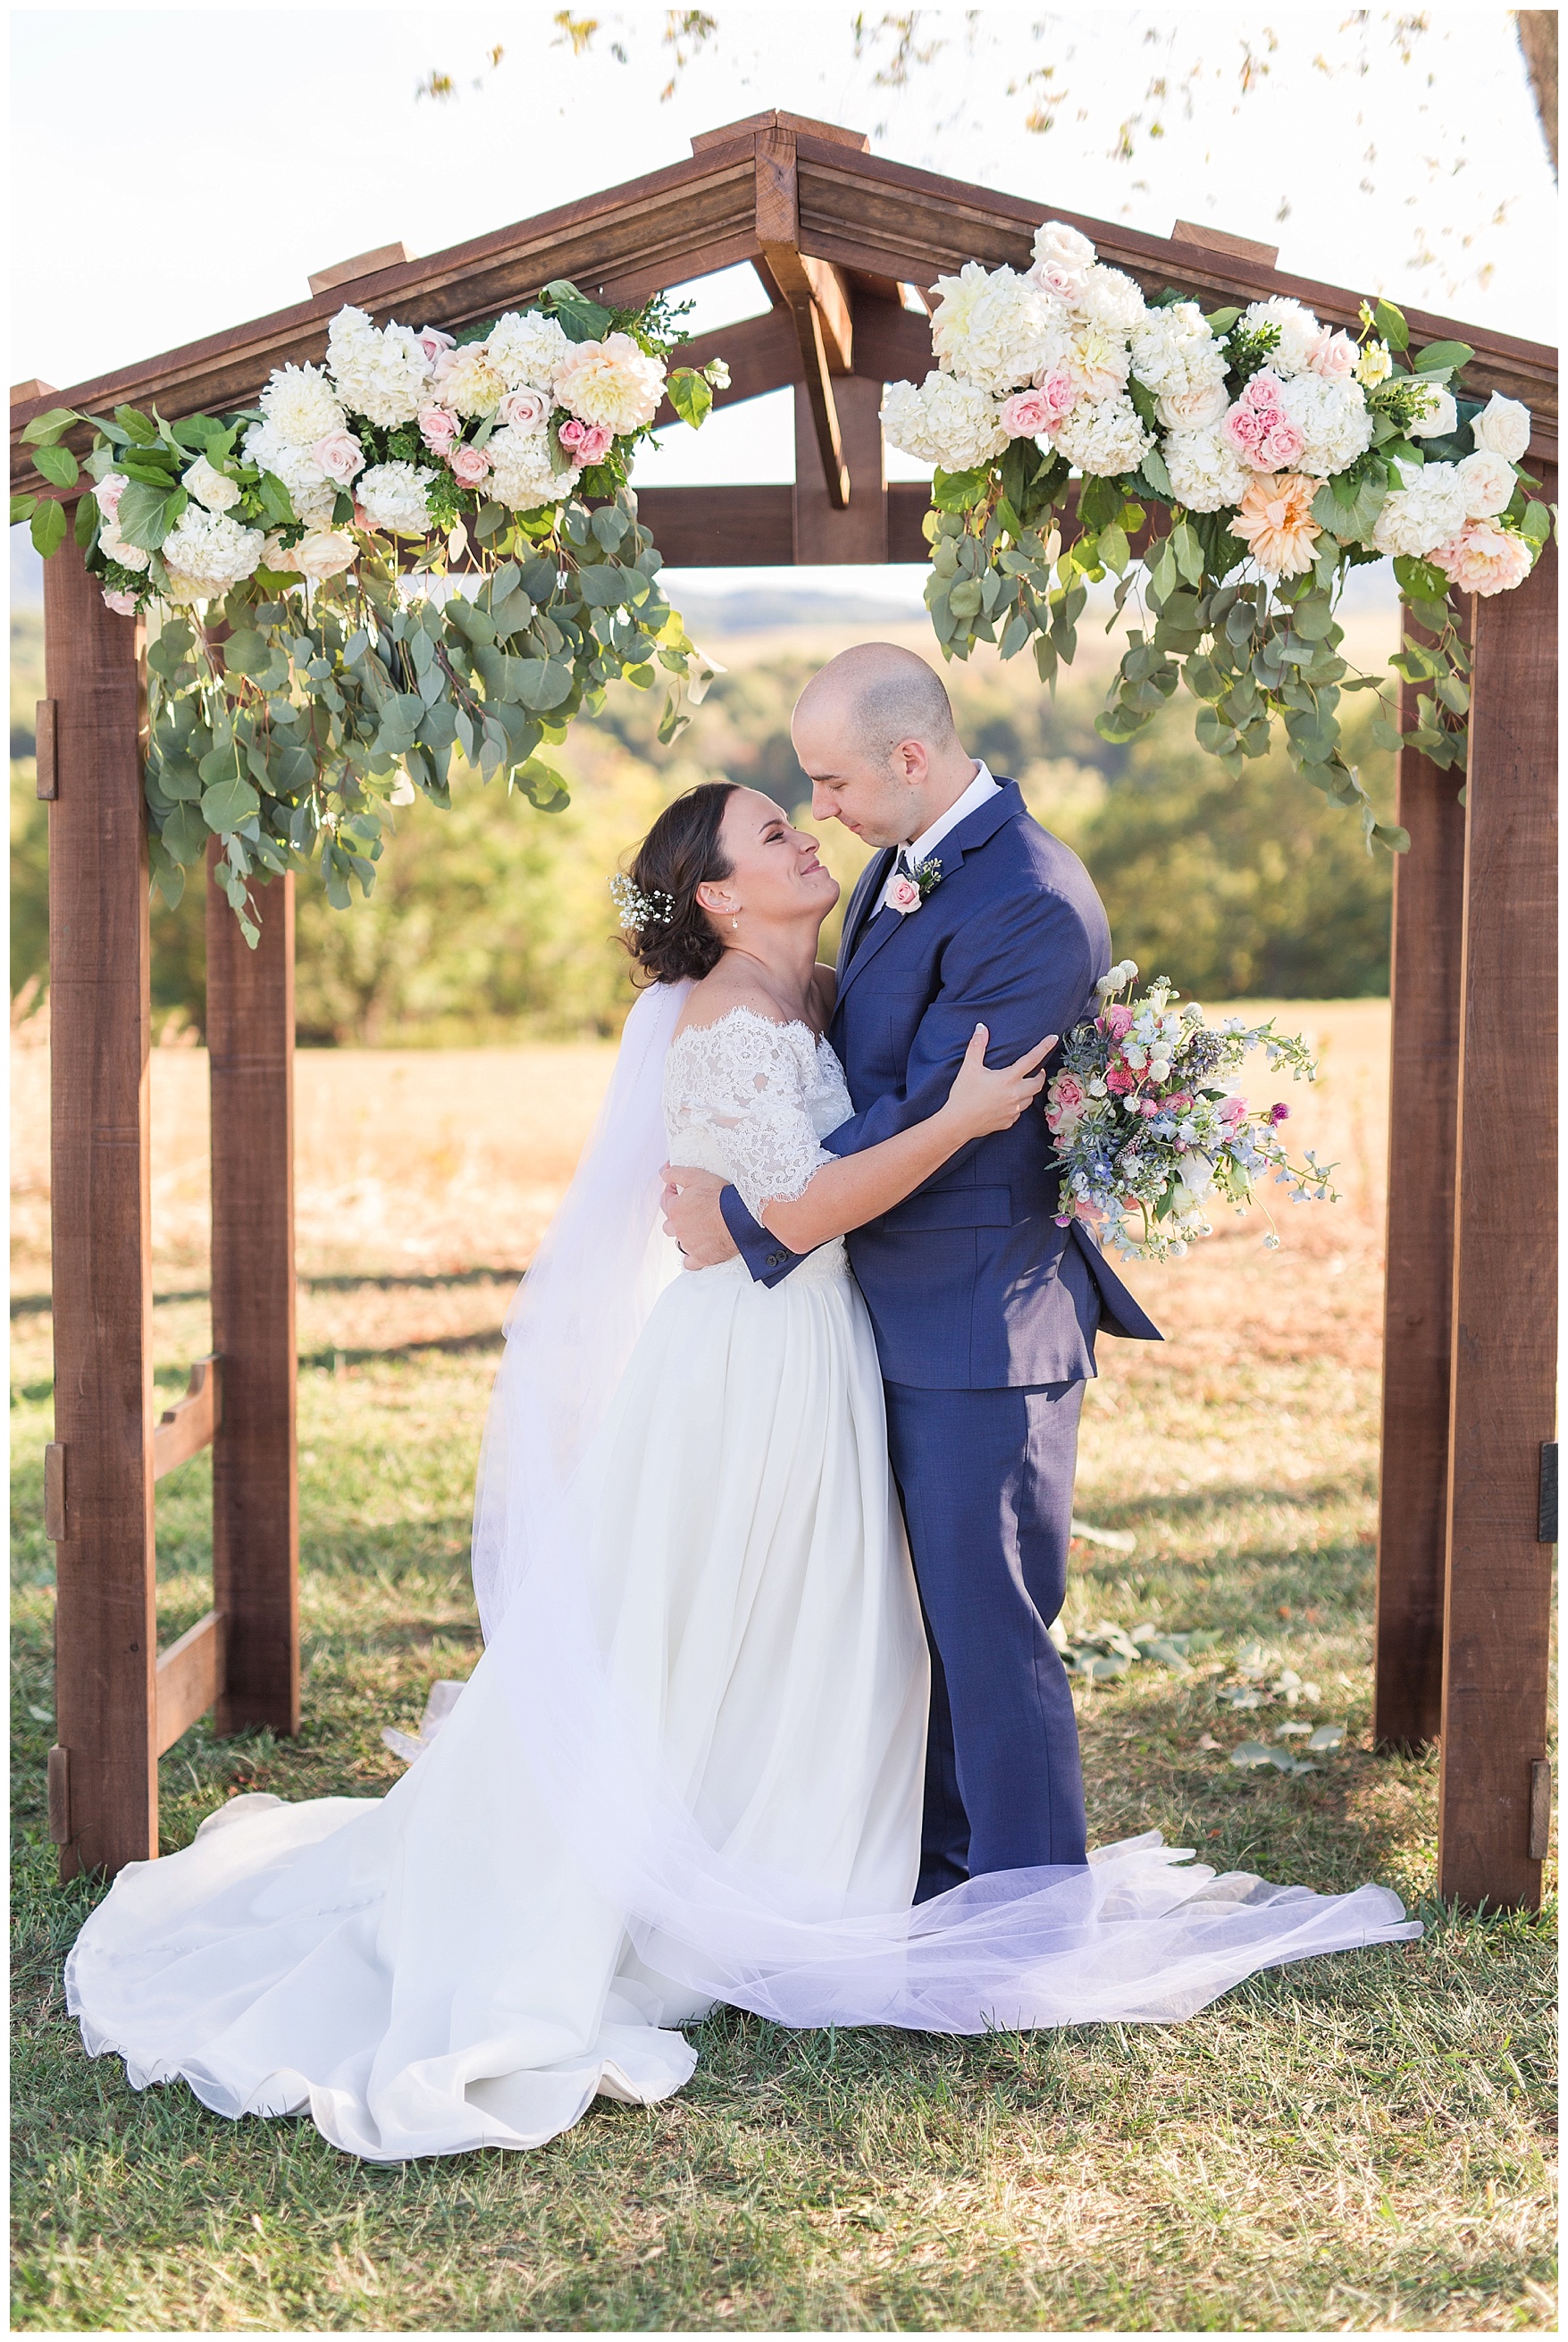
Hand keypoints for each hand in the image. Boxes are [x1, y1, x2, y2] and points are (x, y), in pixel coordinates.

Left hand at [659, 1163, 740, 1267]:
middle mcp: (679, 1230)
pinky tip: (698, 1250)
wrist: (740, 1217)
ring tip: (696, 1229)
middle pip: (669, 1225)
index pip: (666, 1201)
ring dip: (684, 1237)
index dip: (672, 1193)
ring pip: (679, 1243)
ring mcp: (689, 1245)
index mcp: (675, 1211)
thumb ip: (676, 1174)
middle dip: (676, 1217)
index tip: (678, 1191)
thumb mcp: (696, 1176)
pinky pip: (690, 1263)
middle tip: (689, 1210)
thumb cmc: (721, 1197)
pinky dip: (692, 1257)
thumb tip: (664, 1174)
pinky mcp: (702, 1258)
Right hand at [943, 1024, 1057, 1139]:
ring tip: (1023, 1085)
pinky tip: (1009, 1103)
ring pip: (1030, 1099)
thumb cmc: (963, 1095)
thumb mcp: (969, 1068)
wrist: (958, 1124)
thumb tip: (981, 1028)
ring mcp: (1013, 1111)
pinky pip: (1019, 1112)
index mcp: (1008, 1079)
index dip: (1044, 1047)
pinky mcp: (1008, 1122)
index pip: (1031, 1060)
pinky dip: (1018, 1105)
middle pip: (1038, 1083)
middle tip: (1037, 1070)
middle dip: (1040, 1075)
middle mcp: (1015, 1095)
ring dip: (1030, 1090)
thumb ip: (977, 1046)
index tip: (1053, 1038)